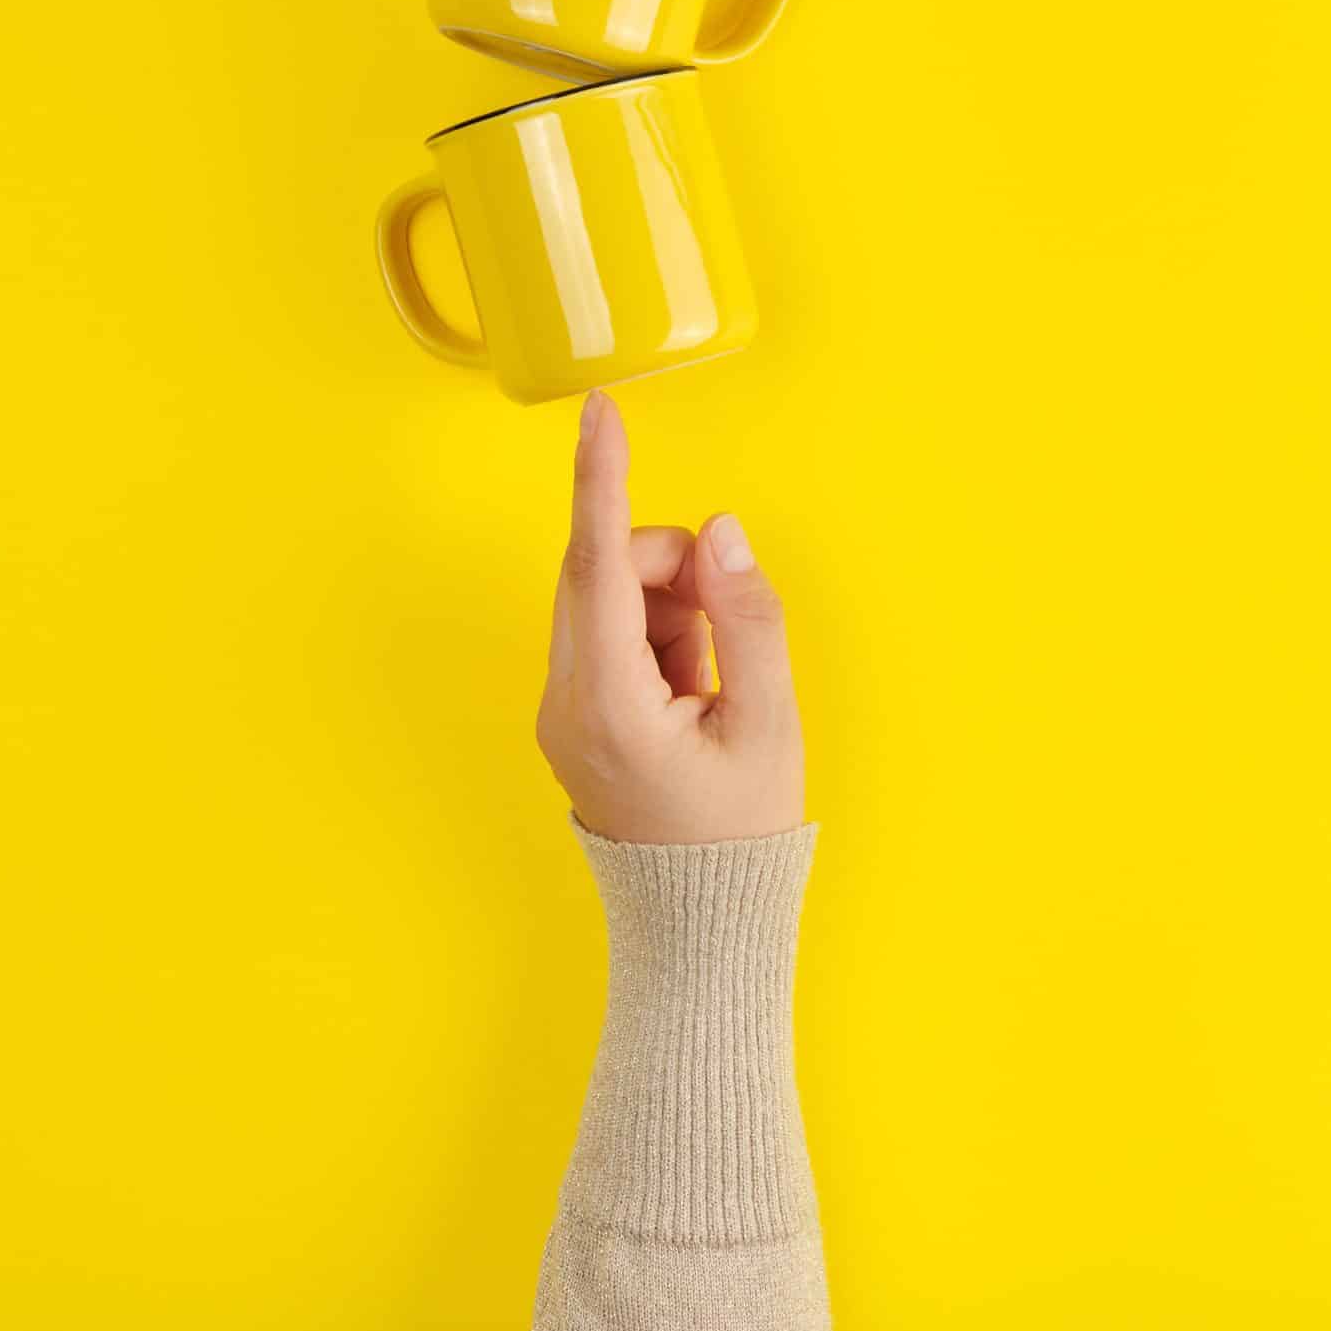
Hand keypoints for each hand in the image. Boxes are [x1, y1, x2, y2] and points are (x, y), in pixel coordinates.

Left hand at [536, 390, 805, 844]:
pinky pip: (610, 631)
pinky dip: (659, 634)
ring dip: (670, 606)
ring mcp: (561, 708)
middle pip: (602, 570)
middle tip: (727, 624)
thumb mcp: (768, 720)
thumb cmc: (738, 832)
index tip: (601, 408)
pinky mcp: (573, 712)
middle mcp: (566, 700)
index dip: (601, 476)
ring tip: (712, 679)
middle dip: (672, 570)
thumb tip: (720, 531)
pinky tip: (693, 688)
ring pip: (608, 596)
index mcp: (608, 704)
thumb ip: (748, 616)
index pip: (597, 562)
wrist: (699, 922)